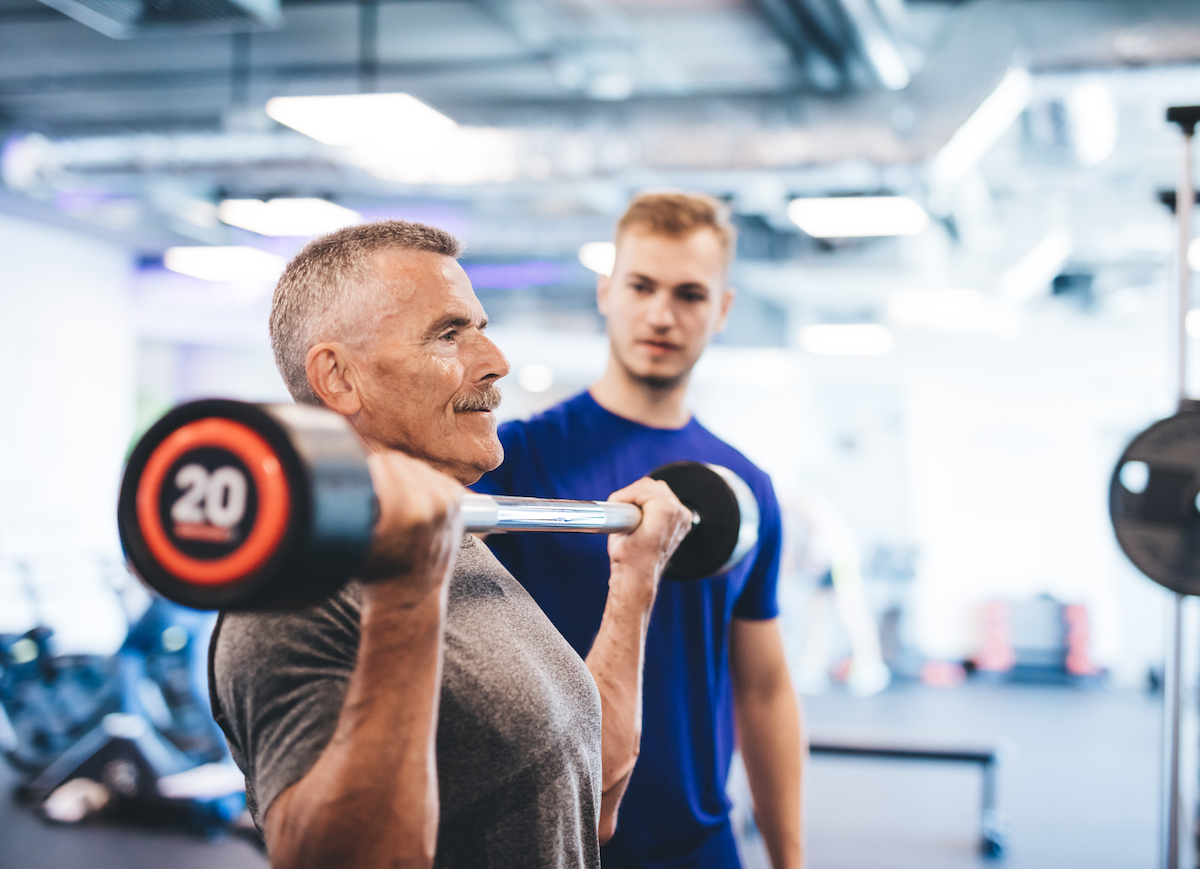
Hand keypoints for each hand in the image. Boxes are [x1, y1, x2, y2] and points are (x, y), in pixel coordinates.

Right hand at [359, 450, 464, 603]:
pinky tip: (410, 499)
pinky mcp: (457, 501)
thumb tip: (349, 468)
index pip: (382, 464)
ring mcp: (449, 502)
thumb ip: (356, 500)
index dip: (366, 470)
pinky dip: (419, 481)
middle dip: (382, 473)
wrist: (412, 595)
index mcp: (406, 509)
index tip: (359, 482)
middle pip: (398, 462)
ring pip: (415, 466)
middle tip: (373, 493)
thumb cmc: (378, 572)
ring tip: (391, 499)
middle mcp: (433, 502)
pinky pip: (433, 474)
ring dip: (400, 476)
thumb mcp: (356, 538)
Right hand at [606, 478, 692, 607]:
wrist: (638, 578)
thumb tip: (622, 499)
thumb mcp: (619, 529)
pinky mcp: (682, 523)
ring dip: (644, 497)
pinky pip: (667, 502)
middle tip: (619, 505)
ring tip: (629, 509)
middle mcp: (678, 512)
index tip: (614, 502)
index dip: (624, 495)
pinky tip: (642, 512)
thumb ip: (624, 507)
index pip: (642, 488)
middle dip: (634, 493)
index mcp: (665, 510)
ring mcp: (683, 518)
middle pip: (653, 486)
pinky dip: (653, 503)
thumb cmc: (628, 558)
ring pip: (661, 491)